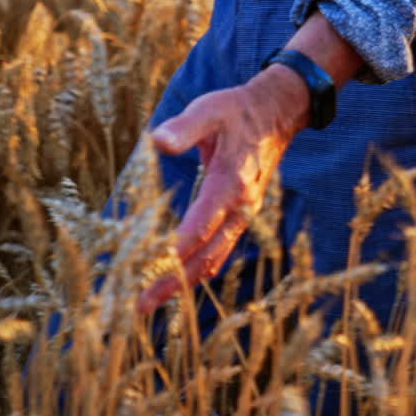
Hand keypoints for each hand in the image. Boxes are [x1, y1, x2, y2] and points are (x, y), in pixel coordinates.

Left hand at [136, 65, 310, 313]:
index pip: (198, 228)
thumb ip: (184, 128)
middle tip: (138, 305)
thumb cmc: (237, 111)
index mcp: (230, 184)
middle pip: (206, 256)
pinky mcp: (240, 216)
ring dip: (183, 282)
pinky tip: (177, 280)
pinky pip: (219, 251)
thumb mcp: (209, 110)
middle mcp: (241, 207)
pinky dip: (197, 269)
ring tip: (150, 301)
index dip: (172, 252)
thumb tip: (156, 141)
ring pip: (214, 259)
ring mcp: (244, 215)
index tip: (144, 270)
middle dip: (172, 282)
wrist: (277, 114)